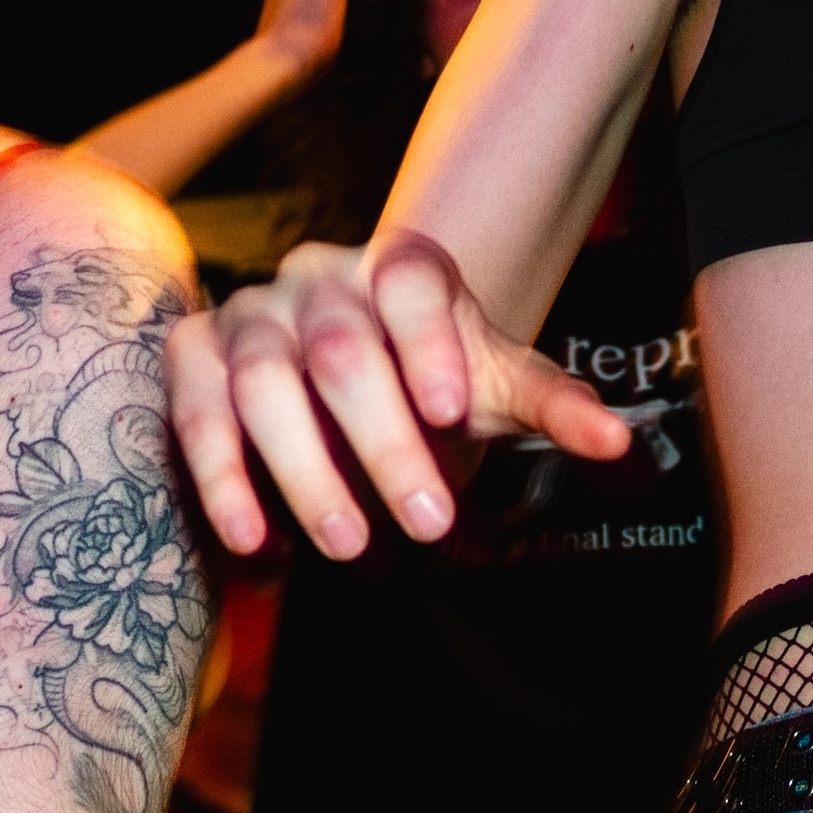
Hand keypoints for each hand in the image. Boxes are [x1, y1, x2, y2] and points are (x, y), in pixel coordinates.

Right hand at [163, 232, 632, 556]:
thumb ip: (553, 407)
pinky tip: (255, 542)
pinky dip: (221, 479)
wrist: (353, 375)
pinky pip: (191, 410)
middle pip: (341, 351)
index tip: (452, 413)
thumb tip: (620, 444)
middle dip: (385, 445)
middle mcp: (318, 275)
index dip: (429, 344)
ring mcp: (250, 311)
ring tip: (348, 547)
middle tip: (430, 524)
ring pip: (261, 383)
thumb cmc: (433, 381)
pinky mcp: (193, 353)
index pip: (412, 286)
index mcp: (399, 265)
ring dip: (305, 473)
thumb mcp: (496, 386)